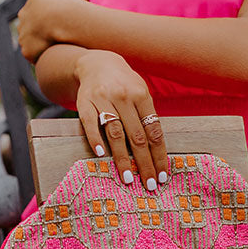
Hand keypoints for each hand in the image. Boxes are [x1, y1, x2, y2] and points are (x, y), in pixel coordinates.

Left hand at [18, 0, 77, 62]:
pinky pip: (35, 59)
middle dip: (39, 38)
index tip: (54, 26)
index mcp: (25, 12)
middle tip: (55, 39)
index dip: (43, 25)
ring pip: (32, 48)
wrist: (61, 17)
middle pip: (30, 36)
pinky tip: (53, 56)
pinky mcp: (27, 53)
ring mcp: (23, 40)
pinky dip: (43, 58)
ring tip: (55, 49)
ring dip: (41, 49)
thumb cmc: (57, 1)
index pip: (31, 22)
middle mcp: (20, 26)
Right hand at [74, 50, 167, 189]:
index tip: (162, 175)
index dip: (159, 155)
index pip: (154, 131)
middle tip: (149, 185)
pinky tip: (102, 155)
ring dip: (122, 158)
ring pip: (115, 133)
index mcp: (141, 96)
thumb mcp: (140, 94)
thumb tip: (156, 152)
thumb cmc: (124, 85)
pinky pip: (90, 123)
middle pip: (137, 136)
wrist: (97, 63)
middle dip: (144, 163)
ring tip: (128, 178)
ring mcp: (103, 99)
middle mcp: (123, 97)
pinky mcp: (85, 102)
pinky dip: (95, 139)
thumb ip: (147, 118)